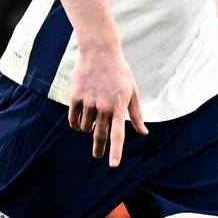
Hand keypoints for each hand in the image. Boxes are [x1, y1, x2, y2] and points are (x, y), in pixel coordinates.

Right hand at [66, 42, 146, 166]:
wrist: (99, 52)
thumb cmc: (119, 72)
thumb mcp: (132, 91)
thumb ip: (136, 114)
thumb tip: (143, 132)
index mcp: (119, 107)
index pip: (117, 135)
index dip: (115, 151)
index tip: (113, 165)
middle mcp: (103, 107)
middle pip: (100, 136)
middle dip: (99, 149)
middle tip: (98, 155)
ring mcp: (88, 103)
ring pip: (85, 127)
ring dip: (88, 128)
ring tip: (93, 117)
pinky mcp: (75, 98)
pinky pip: (74, 119)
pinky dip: (76, 124)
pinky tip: (79, 122)